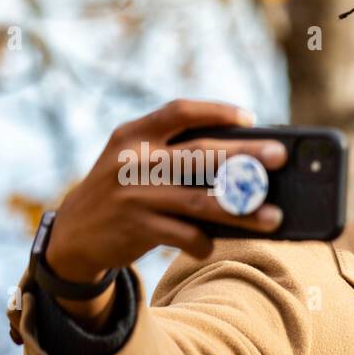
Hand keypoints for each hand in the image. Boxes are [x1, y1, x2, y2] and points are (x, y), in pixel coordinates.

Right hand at [43, 99, 287, 328]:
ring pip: (200, 201)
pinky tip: (215, 243)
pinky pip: (185, 234)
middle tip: (279, 157)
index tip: (250, 117)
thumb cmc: (124, 193)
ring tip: (275, 217)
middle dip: (244, 157)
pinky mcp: (136, 227)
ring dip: (242, 211)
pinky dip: (205, 241)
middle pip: (200, 155)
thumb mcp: (135, 161)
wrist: (74, 235)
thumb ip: (174, 154)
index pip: (179, 111)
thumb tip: (245, 164)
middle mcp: (133, 160)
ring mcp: (134, 195)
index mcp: (134, 134)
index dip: (217, 111)